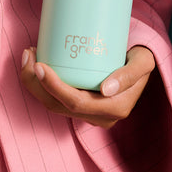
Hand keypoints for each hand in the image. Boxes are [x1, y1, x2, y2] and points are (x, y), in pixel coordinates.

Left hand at [21, 45, 154, 128]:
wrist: (142, 64)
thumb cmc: (141, 58)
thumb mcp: (143, 62)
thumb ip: (130, 74)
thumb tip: (105, 89)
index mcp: (115, 108)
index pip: (75, 103)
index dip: (53, 87)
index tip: (39, 65)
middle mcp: (100, 117)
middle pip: (58, 106)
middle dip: (35, 83)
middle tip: (29, 55)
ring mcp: (89, 114)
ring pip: (53, 104)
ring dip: (34, 83)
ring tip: (30, 56)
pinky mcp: (82, 106)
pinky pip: (56, 100)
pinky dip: (42, 84)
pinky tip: (36, 65)